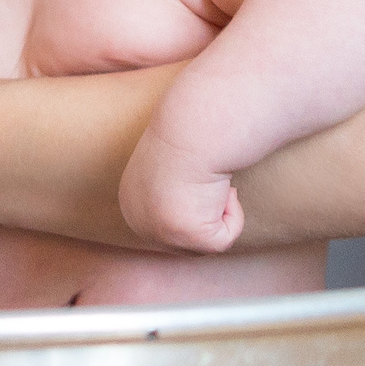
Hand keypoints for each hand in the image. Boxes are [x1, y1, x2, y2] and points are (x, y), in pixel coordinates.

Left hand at [118, 123, 244, 253]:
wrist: (195, 125)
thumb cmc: (188, 133)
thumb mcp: (168, 167)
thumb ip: (171, 192)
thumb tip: (191, 204)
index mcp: (131, 204)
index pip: (171, 225)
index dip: (194, 203)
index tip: (197, 178)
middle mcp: (138, 222)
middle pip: (188, 240)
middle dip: (206, 212)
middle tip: (208, 180)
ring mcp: (158, 232)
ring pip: (208, 239)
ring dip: (219, 210)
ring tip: (211, 182)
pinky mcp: (186, 236)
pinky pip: (224, 239)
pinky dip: (233, 213)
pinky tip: (220, 188)